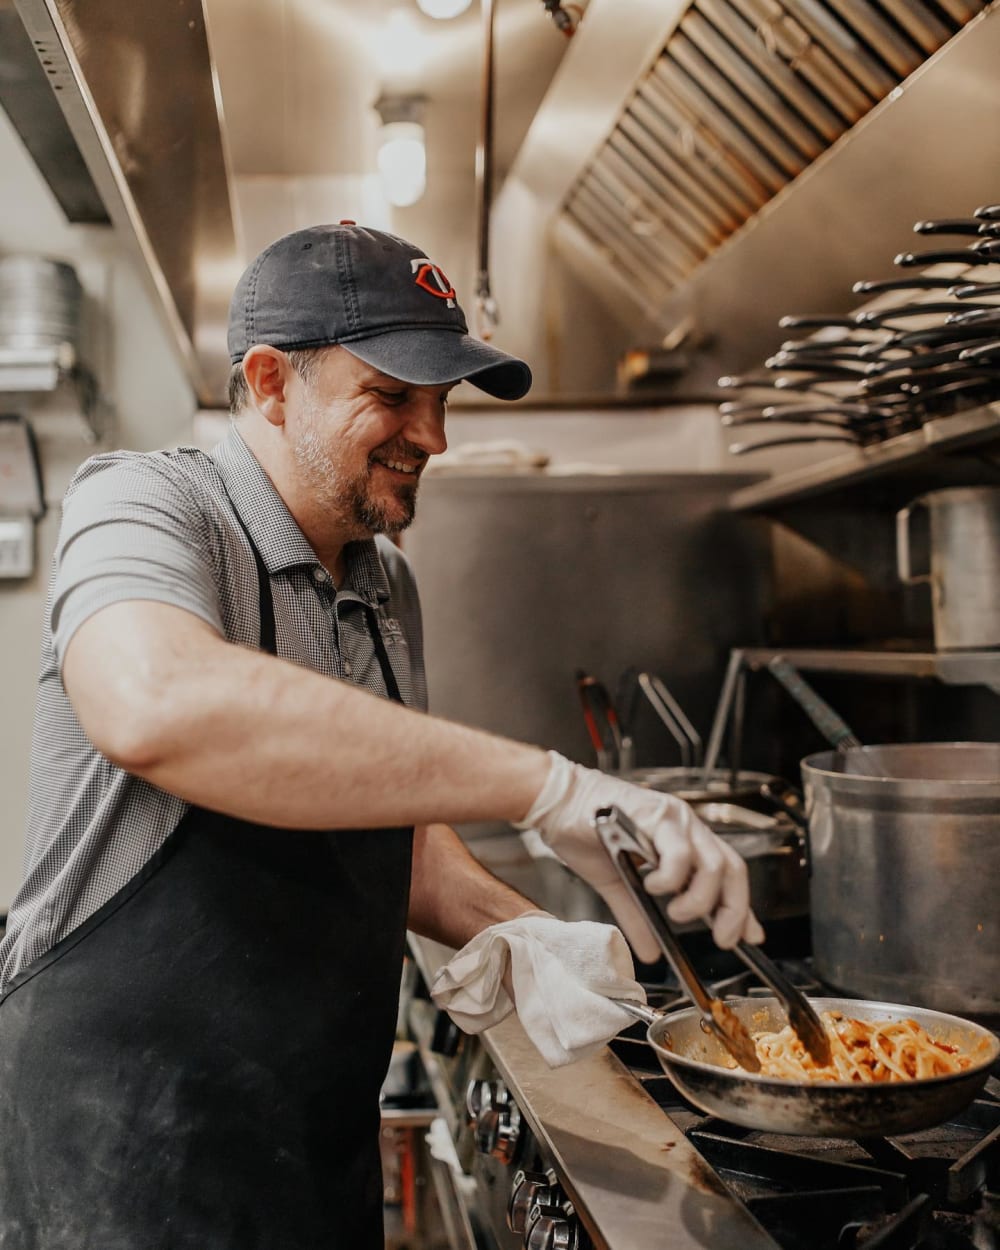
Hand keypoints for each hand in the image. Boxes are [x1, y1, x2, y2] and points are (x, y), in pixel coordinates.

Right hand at [514, 752, 764, 963]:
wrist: (555, 802)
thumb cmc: (584, 831)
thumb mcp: (616, 884)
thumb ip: (638, 916)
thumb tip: (650, 952)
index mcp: (683, 839)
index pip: (727, 873)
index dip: (742, 907)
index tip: (751, 937)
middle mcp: (686, 826)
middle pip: (733, 869)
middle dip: (734, 910)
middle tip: (722, 937)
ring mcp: (673, 818)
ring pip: (713, 863)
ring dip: (699, 898)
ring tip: (677, 912)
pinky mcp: (655, 814)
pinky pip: (679, 852)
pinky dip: (672, 877)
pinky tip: (653, 885)